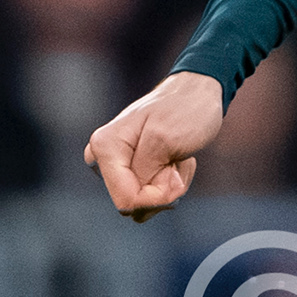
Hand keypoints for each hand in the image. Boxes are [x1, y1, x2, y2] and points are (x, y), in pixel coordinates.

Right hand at [84, 71, 227, 220]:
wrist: (195, 92)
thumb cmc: (184, 109)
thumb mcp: (166, 139)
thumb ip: (145, 172)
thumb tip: (133, 202)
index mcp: (105, 147)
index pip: (126, 200)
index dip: (157, 197)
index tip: (175, 174)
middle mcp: (102, 157)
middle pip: (133, 204)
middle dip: (163, 190)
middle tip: (176, 161)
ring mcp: (115, 165)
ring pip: (144, 203)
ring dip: (169, 186)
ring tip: (176, 156)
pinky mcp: (129, 170)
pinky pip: (150, 196)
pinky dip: (169, 183)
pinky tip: (175, 159)